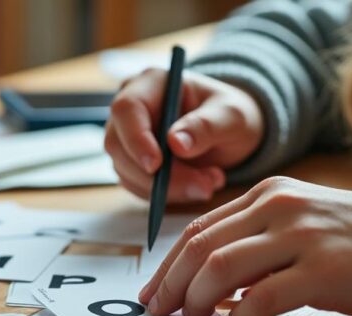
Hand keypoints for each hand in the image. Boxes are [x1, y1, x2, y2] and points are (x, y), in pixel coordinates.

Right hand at [105, 68, 263, 202]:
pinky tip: (196, 185)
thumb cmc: (230, 115)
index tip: (157, 166)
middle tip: (202, 186)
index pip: (126, 109)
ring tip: (209, 183)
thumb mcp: (231, 116)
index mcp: (150, 84)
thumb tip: (176, 143)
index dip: (136, 139)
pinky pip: (137, 187)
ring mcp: (126, 138)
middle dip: (158, 175)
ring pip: (127, 172)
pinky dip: (166, 195)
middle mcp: (131, 110)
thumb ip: (206, 126)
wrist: (230, 134)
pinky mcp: (131, 164)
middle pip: (120, 146)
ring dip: (167, 188)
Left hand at [138, 177, 351, 315]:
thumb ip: (255, 243)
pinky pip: (262, 298)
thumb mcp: (300, 224)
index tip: (153, 293)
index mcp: (268, 193)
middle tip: (161, 312)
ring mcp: (301, 236)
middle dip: (172, 284)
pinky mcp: (323, 271)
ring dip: (198, 300)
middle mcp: (279, 207)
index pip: (199, 228)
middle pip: (201, 247)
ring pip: (221, 267)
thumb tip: (206, 285)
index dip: (167, 265)